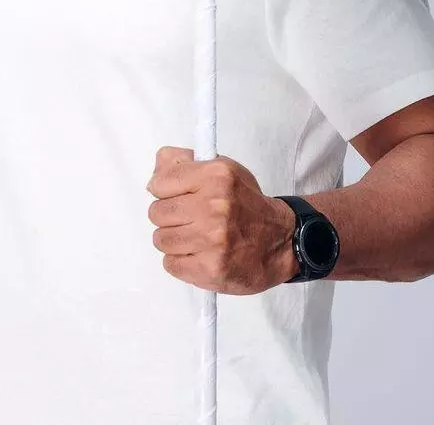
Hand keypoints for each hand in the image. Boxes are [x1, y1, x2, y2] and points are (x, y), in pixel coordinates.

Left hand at [146, 146, 298, 293]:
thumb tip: (153, 177)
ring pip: (160, 239)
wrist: (280, 241)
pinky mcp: (209, 269)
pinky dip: (181, 260)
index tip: (175, 194)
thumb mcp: (223, 170)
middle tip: (189, 217)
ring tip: (196, 236)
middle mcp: (214, 206)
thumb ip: (185, 163)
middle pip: (156, 213)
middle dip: (168, 215)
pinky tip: (200, 253)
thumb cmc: (246, 203)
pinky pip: (170, 263)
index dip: (164, 189)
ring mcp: (211, 240)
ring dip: (174, 239)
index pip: (160, 182)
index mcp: (217, 175)